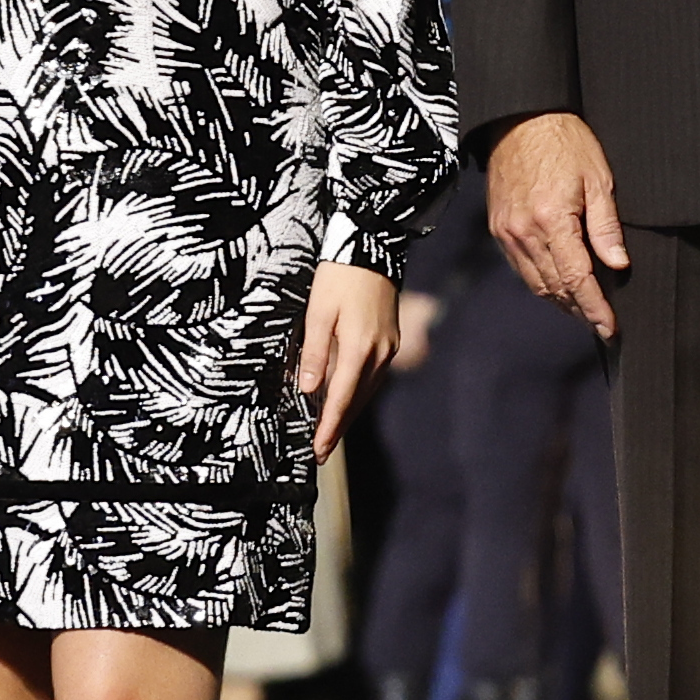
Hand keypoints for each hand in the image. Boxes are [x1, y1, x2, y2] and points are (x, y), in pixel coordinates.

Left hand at [295, 263, 399, 458]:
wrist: (372, 247)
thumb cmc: (339, 276)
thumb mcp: (318, 312)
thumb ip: (314, 353)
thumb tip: (309, 390)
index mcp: (358, 348)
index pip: (340, 399)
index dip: (328, 428)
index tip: (317, 451)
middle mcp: (379, 354)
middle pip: (356, 402)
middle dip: (337, 428)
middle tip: (320, 452)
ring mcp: (388, 348)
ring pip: (366, 392)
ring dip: (348, 413)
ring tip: (329, 432)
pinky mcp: (390, 341)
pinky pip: (372, 377)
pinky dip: (357, 394)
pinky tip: (346, 400)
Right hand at [489, 113, 627, 340]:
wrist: (521, 118)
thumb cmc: (565, 141)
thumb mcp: (598, 178)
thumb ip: (606, 226)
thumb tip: (618, 265)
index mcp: (553, 220)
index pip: (577, 279)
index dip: (595, 308)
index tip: (610, 328)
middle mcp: (524, 232)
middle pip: (555, 288)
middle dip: (580, 310)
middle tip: (602, 324)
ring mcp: (507, 232)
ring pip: (536, 283)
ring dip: (561, 301)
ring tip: (584, 311)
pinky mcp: (498, 228)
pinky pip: (521, 268)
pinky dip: (541, 283)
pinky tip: (559, 286)